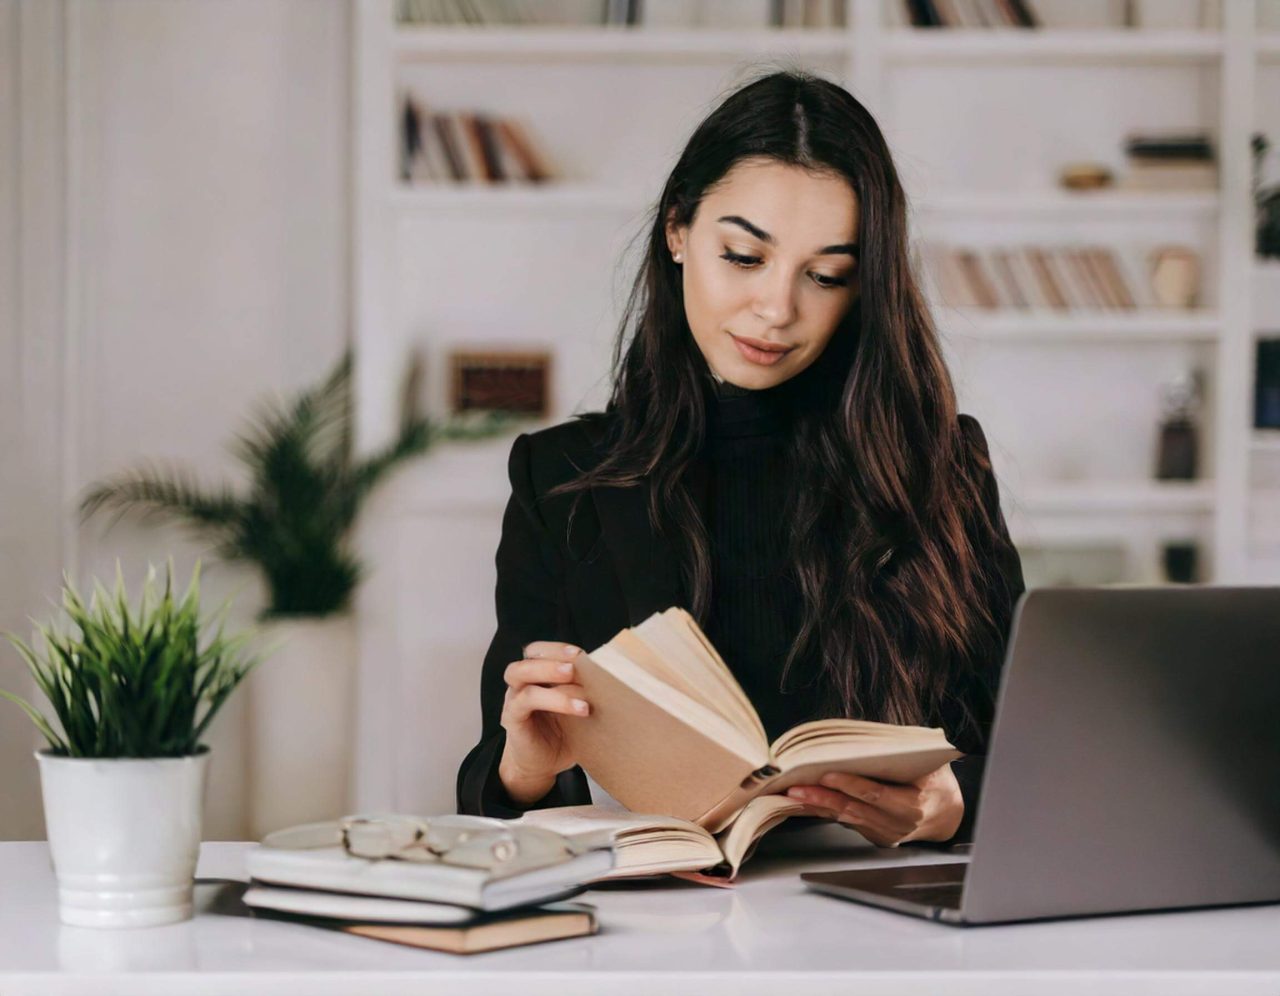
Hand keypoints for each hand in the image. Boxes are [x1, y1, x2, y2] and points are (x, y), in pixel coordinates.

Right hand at [497, 640, 589, 804]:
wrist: (539, 766)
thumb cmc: (561, 734)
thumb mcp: (576, 709)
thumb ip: (586, 692)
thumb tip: (618, 680)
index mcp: (537, 676)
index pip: (540, 651)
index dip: (557, 648)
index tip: (580, 652)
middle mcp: (522, 682)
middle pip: (528, 656)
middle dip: (553, 656)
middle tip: (576, 663)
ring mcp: (514, 698)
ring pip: (521, 673)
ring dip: (549, 673)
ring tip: (575, 681)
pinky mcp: (512, 717)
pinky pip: (526, 701)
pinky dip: (553, 700)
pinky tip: (577, 709)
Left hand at [784, 763, 963, 846]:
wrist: (946, 813)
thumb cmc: (935, 781)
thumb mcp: (928, 764)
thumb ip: (902, 755)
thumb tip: (869, 736)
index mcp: (912, 806)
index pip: (876, 795)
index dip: (851, 785)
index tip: (828, 774)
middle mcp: (897, 825)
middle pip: (854, 809)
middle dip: (822, 798)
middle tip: (796, 788)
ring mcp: (885, 834)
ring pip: (846, 818)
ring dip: (817, 806)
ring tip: (793, 793)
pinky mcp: (874, 837)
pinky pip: (845, 823)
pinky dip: (824, 812)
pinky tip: (805, 803)